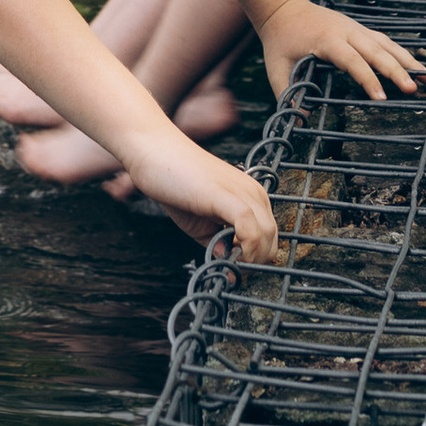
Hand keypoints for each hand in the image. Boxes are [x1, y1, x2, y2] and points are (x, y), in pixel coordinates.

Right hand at [117, 123, 279, 262]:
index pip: (269, 236)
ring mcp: (242, 191)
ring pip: (265, 235)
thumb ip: (218, 243)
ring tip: (226, 267)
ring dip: (248, 261)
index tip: (235, 272)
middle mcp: (253, 192)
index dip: (255, 260)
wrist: (153, 152)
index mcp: (250, 196)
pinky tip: (224, 256)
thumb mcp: (201, 224)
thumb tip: (230, 265)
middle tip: (231, 274)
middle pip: (272, 239)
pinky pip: (249, 228)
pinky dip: (243, 250)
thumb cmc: (175, 184)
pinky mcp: (226, 195)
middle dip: (254, 264)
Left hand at [258, 0, 425, 105]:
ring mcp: (355, 27)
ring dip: (408, 60)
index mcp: (327, 40)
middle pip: (377, 51)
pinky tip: (416, 66)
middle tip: (415, 90)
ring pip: (386, 43)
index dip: (368, 79)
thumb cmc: (279, 41)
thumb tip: (301, 120)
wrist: (282, 7)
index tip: (381, 98)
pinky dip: (401, 52)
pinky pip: (384, 40)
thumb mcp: (276, 69)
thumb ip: (287, 94)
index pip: (352, 61)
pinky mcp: (359, 28)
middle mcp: (346, 31)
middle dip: (397, 71)